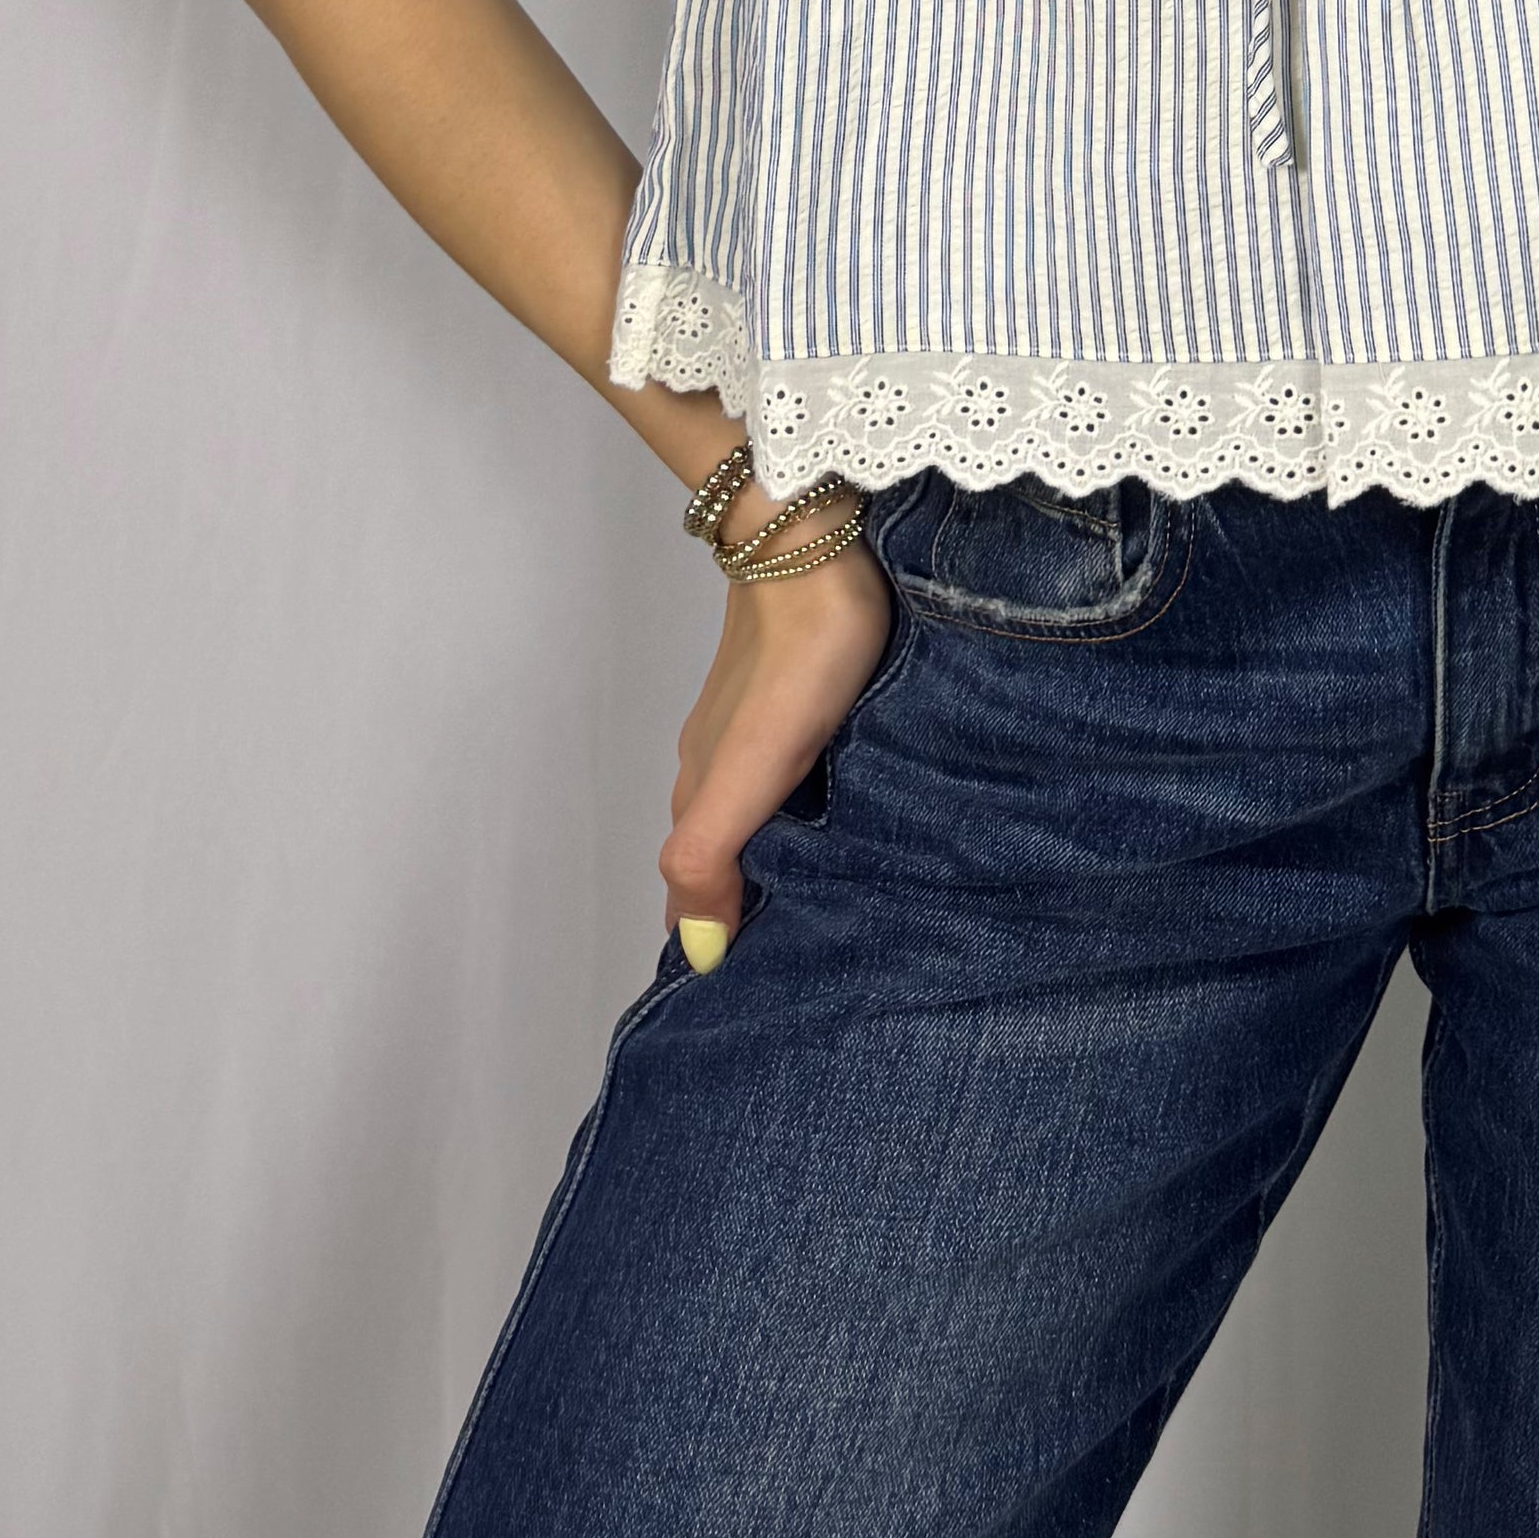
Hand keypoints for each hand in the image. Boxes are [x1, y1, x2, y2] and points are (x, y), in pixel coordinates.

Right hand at [659, 505, 894, 955]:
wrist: (814, 539)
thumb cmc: (794, 658)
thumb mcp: (749, 768)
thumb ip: (710, 853)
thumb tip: (699, 952)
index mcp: (701, 789)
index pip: (692, 892)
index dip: (715, 942)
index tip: (755, 997)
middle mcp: (720, 762)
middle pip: (723, 855)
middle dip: (750, 910)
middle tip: (807, 964)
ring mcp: (758, 724)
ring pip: (760, 812)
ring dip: (783, 859)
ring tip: (832, 907)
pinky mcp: (799, 691)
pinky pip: (797, 771)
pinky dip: (809, 810)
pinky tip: (846, 818)